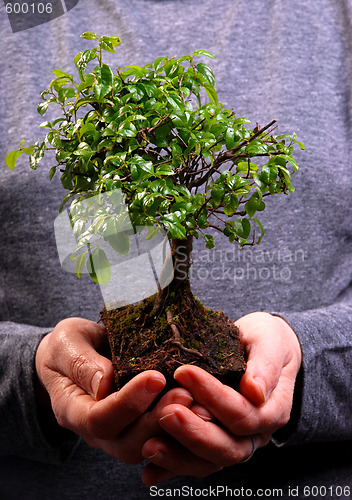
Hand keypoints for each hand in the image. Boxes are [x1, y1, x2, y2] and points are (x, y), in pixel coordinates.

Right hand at [35, 317, 193, 461]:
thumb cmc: (69, 346)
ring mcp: (118, 433)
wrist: (74, 354)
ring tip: (196, 401)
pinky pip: (160, 438)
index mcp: (72, 410)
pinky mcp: (139, 427)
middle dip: (158, 419)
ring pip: (148, 446)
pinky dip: (181, 428)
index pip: (99, 419)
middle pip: (127, 442)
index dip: (128, 402)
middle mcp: (96, 431)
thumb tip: (106, 382)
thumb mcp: (68, 344)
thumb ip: (82, 363)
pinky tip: (200, 407)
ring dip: (173, 427)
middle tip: (185, 394)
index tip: (155, 378)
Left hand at [141, 312, 301, 484]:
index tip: (184, 372)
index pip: (242, 413)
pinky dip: (171, 469)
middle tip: (165, 413)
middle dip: (194, 432)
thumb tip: (255, 391)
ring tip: (150, 446)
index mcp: (272, 409)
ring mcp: (234, 441)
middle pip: (227, 446)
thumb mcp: (270, 341)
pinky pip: (194, 463)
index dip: (213, 396)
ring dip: (179, 456)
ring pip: (209, 461)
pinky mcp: (213, 444)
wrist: (261, 347)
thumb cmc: (265, 339)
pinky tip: (148, 474)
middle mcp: (255, 433)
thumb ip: (266, 364)